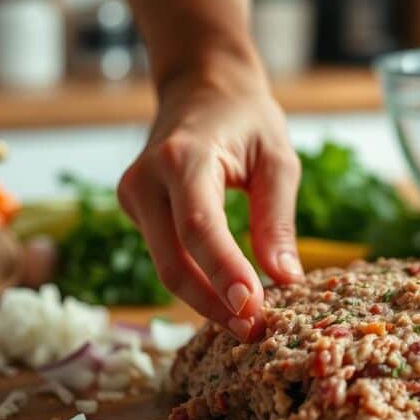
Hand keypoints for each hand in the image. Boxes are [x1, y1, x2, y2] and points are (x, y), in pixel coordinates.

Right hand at [118, 67, 302, 339]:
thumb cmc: (246, 119)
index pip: (200, 228)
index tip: (252, 311)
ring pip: (165, 267)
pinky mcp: (137, 211)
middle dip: (213, 304)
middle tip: (255, 332)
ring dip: (205, 301)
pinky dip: (196, 282)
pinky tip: (227, 299)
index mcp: (184, 158)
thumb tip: (285, 279)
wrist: (200, 86)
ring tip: (248, 324)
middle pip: (173, 261)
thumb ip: (278, 220)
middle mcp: (147, 179)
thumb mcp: (278, 159)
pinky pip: (166, 256)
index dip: (223, 274)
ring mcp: (134, 196)